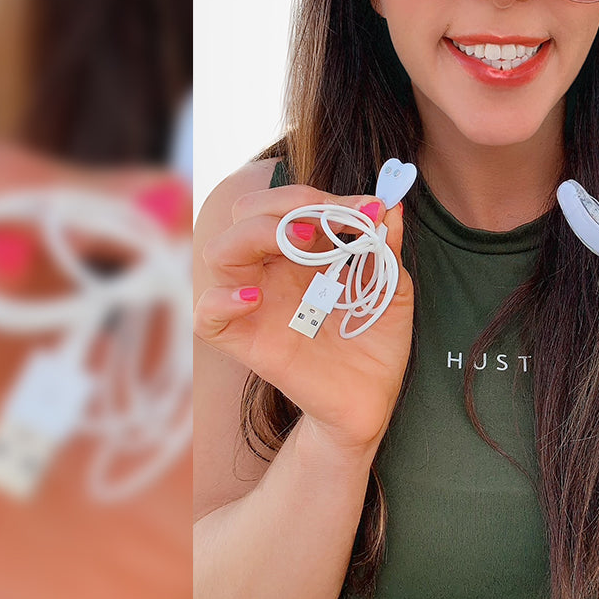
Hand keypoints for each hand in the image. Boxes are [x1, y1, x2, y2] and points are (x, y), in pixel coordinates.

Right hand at [194, 184, 412, 454]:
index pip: (291, 204)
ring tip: (301, 242)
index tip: (371, 209)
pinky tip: (255, 298)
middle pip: (246, 214)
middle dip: (287, 203)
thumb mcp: (392, 290)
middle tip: (330, 221)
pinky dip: (221, 301)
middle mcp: (272, 271)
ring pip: (220, 253)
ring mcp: (255, 304)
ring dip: (255, 234)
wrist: (370, 400)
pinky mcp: (246, 342)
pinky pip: (207, 317)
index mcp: (302, 253)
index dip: (327, 198)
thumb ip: (388, 250)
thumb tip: (391, 207)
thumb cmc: (375, 342)